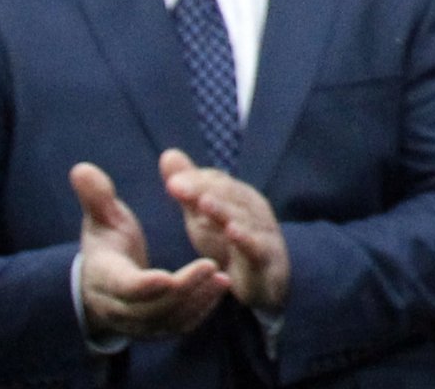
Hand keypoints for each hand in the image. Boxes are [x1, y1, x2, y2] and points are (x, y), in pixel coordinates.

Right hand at [73, 161, 228, 338]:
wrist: (99, 284)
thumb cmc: (105, 245)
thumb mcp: (100, 220)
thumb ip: (96, 198)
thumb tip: (81, 168)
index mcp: (104, 278)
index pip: (124, 288)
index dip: (144, 286)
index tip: (168, 276)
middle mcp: (118, 307)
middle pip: (150, 308)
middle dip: (181, 290)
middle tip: (211, 265)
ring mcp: (137, 323)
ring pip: (167, 320)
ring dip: (195, 300)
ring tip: (221, 276)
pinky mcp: (155, 329)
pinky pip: (178, 326)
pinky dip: (199, 311)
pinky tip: (220, 288)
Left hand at [160, 149, 290, 311]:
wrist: (265, 281)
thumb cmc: (230, 241)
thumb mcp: (205, 216)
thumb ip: (190, 188)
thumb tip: (167, 154)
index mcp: (238, 197)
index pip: (216, 183)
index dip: (195, 180)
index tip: (172, 180)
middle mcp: (253, 210)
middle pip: (229, 196)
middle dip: (203, 189)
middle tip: (177, 185)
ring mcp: (262, 233)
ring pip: (242, 218)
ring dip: (223, 209)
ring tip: (203, 203)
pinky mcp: (267, 259)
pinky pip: (257, 247)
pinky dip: (246, 238)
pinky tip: (232, 232)